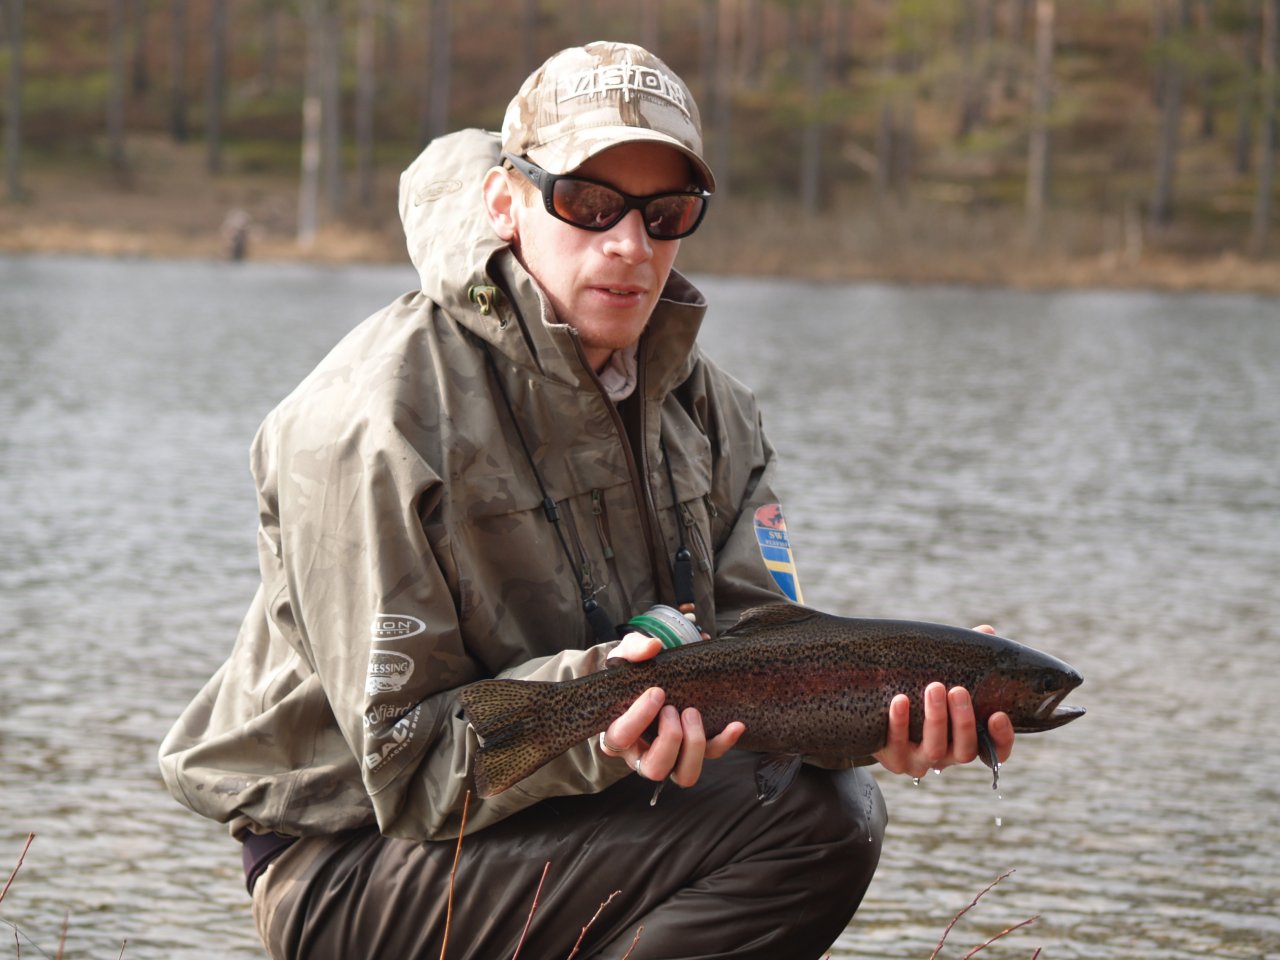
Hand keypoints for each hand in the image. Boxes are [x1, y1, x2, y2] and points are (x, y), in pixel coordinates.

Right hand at [598, 632, 745, 786]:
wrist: (649, 678)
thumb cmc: (631, 672)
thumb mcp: (625, 656)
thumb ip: (634, 649)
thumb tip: (653, 647)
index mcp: (617, 732)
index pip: (620, 738)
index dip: (638, 718)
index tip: (657, 692)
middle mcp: (641, 752)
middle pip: (654, 768)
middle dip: (670, 738)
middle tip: (674, 709)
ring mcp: (670, 755)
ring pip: (683, 774)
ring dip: (694, 746)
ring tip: (693, 713)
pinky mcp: (692, 750)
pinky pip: (711, 755)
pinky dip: (724, 742)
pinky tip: (735, 725)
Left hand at [873, 625, 1015, 779]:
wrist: (875, 713)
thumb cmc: (920, 691)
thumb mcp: (944, 676)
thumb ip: (966, 659)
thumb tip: (986, 631)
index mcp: (966, 739)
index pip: (995, 751)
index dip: (1002, 738)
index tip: (998, 715)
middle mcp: (947, 756)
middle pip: (965, 750)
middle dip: (964, 721)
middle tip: (957, 690)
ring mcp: (920, 760)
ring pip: (934, 750)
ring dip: (936, 719)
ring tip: (933, 687)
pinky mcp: (893, 758)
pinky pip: (897, 746)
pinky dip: (899, 723)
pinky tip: (900, 700)